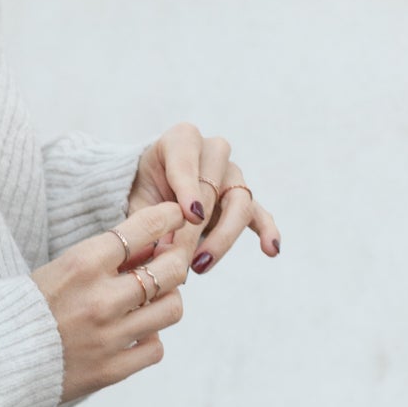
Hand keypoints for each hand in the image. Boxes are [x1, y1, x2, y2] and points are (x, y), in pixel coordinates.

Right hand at [32, 201, 190, 404]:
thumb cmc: (28, 308)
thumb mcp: (61, 269)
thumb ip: (107, 258)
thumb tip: (154, 244)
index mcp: (82, 265)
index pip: (144, 228)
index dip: (168, 218)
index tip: (175, 218)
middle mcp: (100, 299)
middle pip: (171, 269)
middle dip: (175, 260)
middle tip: (167, 263)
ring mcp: (108, 337)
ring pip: (172, 309)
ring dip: (166, 301)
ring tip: (150, 302)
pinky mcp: (110, 370)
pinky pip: (156, 348)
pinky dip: (149, 339)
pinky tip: (133, 335)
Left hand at [128, 121, 280, 274]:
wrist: (148, 189)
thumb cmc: (140, 190)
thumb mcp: (136, 200)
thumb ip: (147, 221)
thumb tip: (160, 255)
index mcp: (182, 140)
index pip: (188, 162)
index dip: (189, 190)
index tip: (191, 216)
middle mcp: (212, 152)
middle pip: (214, 188)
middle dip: (197, 227)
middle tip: (180, 257)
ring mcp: (231, 174)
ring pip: (239, 203)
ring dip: (222, 238)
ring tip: (200, 265)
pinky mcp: (241, 198)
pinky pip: (258, 212)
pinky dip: (266, 230)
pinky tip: (271, 250)